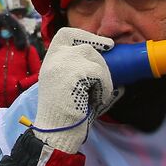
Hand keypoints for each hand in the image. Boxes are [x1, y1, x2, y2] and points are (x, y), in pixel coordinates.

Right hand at [30, 27, 114, 154]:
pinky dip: (104, 86)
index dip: (86, 36)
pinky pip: (98, 73)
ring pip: (95, 59)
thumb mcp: (72, 87)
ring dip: (103, 77)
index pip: (66, 34)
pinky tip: (97, 99)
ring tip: (98, 95)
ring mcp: (62, 64)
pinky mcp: (73, 74)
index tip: (105, 45)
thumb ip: (84, 73)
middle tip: (105, 81)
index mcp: (50, 61)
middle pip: (86, 47)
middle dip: (102, 62)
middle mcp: (53, 59)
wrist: (56, 131)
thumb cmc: (67, 114)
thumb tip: (115, 65)